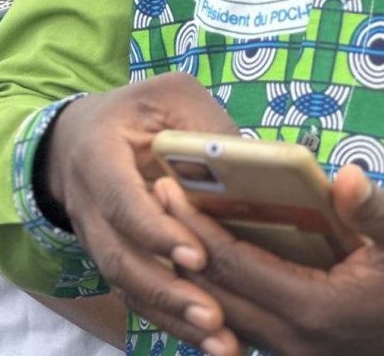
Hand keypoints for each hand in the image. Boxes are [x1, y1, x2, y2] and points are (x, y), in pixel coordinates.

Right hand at [47, 73, 242, 354]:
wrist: (76, 138)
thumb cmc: (134, 113)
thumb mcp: (167, 96)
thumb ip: (203, 123)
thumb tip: (251, 166)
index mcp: (98, 156)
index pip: (121, 200)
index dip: (155, 231)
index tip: (197, 256)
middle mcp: (88, 204)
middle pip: (120, 258)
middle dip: (168, 292)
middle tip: (215, 318)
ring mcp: (95, 239)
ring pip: (127, 287)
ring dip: (172, 318)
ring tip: (222, 343)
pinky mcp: (111, 260)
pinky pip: (135, 297)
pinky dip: (170, 322)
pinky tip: (209, 341)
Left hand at [161, 164, 383, 354]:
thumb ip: (373, 213)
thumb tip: (348, 179)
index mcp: (312, 309)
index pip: (229, 263)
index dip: (192, 223)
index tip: (165, 185)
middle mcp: (293, 340)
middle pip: (212, 291)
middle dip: (178, 241)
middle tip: (154, 193)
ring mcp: (293, 354)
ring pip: (222, 310)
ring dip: (192, 268)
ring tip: (169, 218)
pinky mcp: (295, 353)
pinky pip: (241, 321)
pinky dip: (217, 288)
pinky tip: (204, 253)